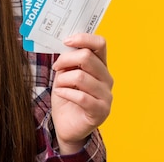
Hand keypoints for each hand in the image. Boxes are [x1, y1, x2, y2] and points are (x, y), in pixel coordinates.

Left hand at [51, 33, 112, 154]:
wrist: (66, 124)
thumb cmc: (67, 96)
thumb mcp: (65, 73)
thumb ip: (69, 60)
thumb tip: (66, 44)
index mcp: (100, 65)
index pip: (100, 43)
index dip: (83, 38)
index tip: (66, 41)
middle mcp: (107, 78)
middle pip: (87, 57)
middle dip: (65, 60)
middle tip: (56, 67)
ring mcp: (106, 95)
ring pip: (80, 77)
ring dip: (63, 80)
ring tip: (58, 86)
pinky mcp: (101, 111)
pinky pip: (81, 97)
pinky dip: (65, 93)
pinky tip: (60, 94)